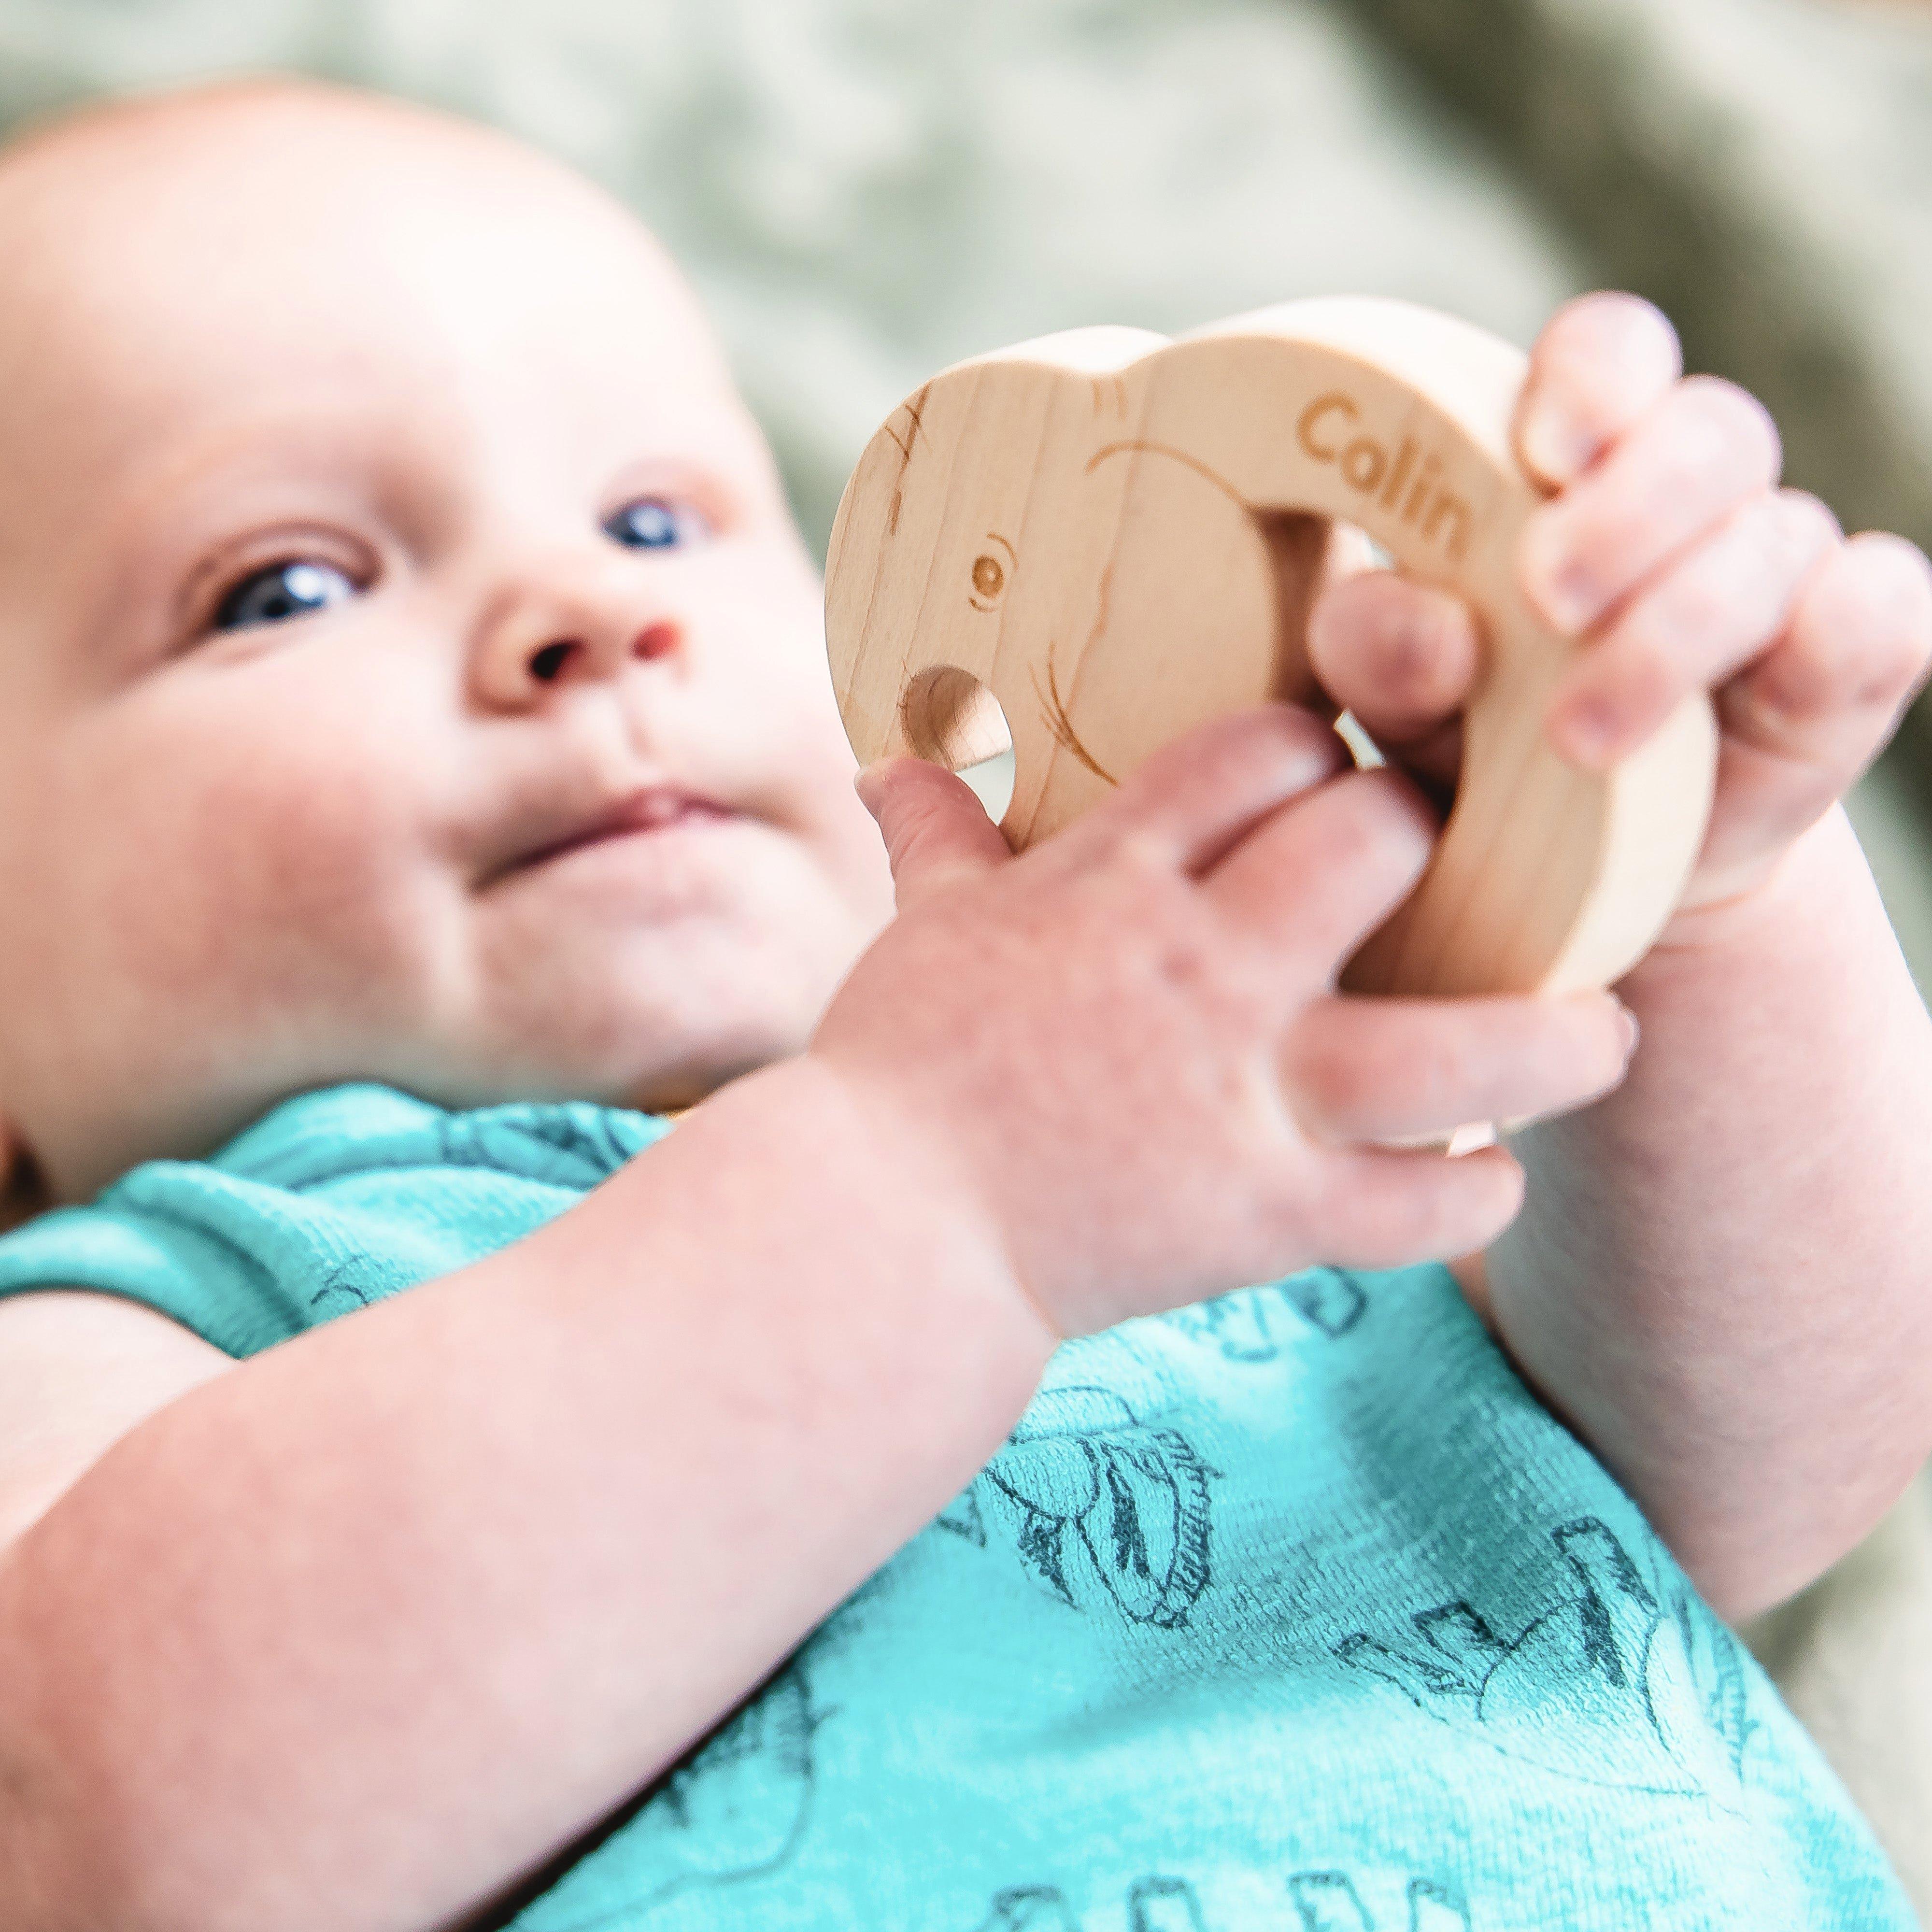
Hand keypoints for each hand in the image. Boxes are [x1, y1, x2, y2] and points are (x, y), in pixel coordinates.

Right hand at [811, 708, 1634, 1337]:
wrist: (881, 1239)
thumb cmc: (896, 1074)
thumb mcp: (920, 933)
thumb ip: (939, 839)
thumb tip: (891, 761)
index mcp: (1115, 882)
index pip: (1261, 749)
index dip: (1318, 742)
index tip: (1329, 770)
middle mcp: (1201, 971)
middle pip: (1380, 845)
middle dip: (1429, 836)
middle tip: (1451, 871)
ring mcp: (1244, 1097)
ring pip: (1462, 1050)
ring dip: (1553, 1039)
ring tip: (1596, 1032)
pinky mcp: (1266, 1219)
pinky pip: (1421, 1208)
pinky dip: (1474, 1193)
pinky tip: (1486, 1175)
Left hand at [1306, 292, 1931, 921]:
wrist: (1572, 868)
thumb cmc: (1478, 743)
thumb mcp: (1403, 696)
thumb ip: (1381, 649)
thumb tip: (1429, 632)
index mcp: (1575, 462)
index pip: (1610, 354)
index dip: (1594, 377)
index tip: (1546, 450)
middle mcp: (1692, 496)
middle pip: (1709, 431)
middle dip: (1629, 511)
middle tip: (1548, 598)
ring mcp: (1780, 569)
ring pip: (1779, 536)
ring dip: (1677, 630)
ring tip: (1576, 739)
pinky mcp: (1851, 657)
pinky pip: (1882, 608)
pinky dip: (1840, 635)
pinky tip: (1770, 687)